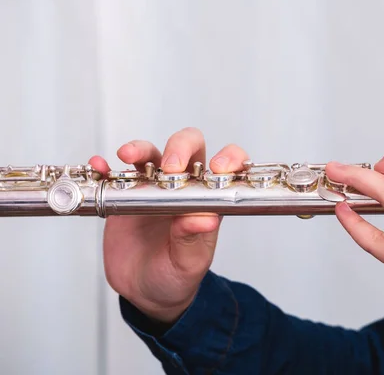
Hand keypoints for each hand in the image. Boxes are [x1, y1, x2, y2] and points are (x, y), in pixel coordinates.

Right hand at [89, 127, 248, 324]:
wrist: (146, 293)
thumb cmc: (177, 276)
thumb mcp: (189, 263)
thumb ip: (194, 240)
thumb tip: (206, 219)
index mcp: (207, 200)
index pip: (226, 165)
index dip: (228, 158)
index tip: (219, 166)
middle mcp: (183, 188)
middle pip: (187, 147)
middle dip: (180, 147)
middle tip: (170, 166)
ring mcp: (153, 188)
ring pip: (150, 154)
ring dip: (140, 148)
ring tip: (127, 155)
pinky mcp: (126, 196)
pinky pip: (116, 174)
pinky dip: (106, 167)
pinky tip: (99, 167)